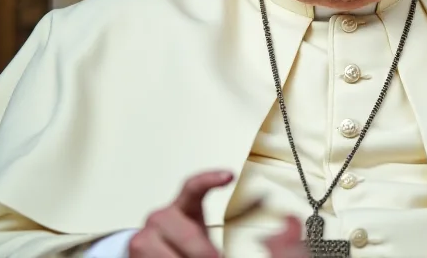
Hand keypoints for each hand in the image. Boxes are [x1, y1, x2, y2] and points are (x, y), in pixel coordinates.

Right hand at [128, 170, 307, 257]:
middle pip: (185, 231)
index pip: (193, 186)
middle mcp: (162, 216)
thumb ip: (246, 222)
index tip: (229, 176)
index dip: (208, 179)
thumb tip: (290, 222)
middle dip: (202, 250)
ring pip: (167, 251)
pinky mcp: (136, 251)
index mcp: (184, 206)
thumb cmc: (188, 247)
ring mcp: (145, 234)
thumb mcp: (212, 235)